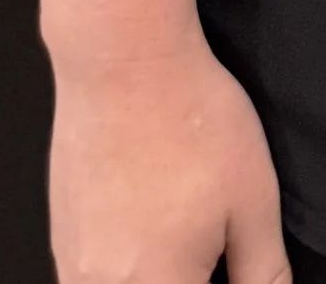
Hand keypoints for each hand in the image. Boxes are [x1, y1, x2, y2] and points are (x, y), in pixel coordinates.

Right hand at [49, 37, 289, 283]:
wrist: (125, 64)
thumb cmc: (191, 121)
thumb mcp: (254, 200)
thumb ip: (262, 271)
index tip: (232, 265)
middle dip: (191, 279)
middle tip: (213, 244)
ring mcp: (75, 268)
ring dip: (159, 275)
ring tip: (184, 233)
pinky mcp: (63, 242)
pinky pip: (93, 282)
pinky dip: (128, 271)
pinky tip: (152, 230)